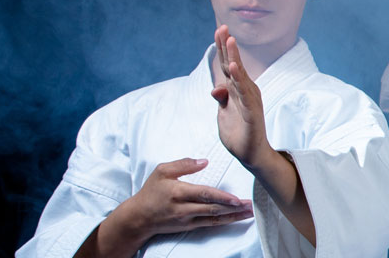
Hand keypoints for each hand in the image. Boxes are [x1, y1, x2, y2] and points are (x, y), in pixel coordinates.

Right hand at [100, 158, 253, 246]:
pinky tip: (236, 218)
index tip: (236, 198)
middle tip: (250, 205)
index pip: (204, 194)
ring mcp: (187, 219)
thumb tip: (204, 161)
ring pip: (214, 219)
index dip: (221, 197)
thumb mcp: (162, 171)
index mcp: (178, 192)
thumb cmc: (151, 192)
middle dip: (233, 208)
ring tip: (249, 212)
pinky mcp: (189, 226)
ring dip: (233, 216)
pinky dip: (225, 221)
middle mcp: (183, 208)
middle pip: (212, 208)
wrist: (139, 217)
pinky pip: (210, 224)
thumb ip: (184, 164)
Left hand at [211, 26, 272, 167]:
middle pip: (234, 65)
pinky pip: (244, 93)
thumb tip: (216, 87)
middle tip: (223, 27)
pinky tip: (234, 67)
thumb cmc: (239, 133)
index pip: (227, 66)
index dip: (222, 48)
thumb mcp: (224, 113)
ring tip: (229, 41)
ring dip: (234, 57)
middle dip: (227, 46)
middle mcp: (246, 91)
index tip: (219, 29)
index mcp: (238, 90)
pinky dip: (239, 79)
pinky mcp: (252, 112)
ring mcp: (250, 100)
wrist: (251, 155)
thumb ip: (221, 98)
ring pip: (240, 75)